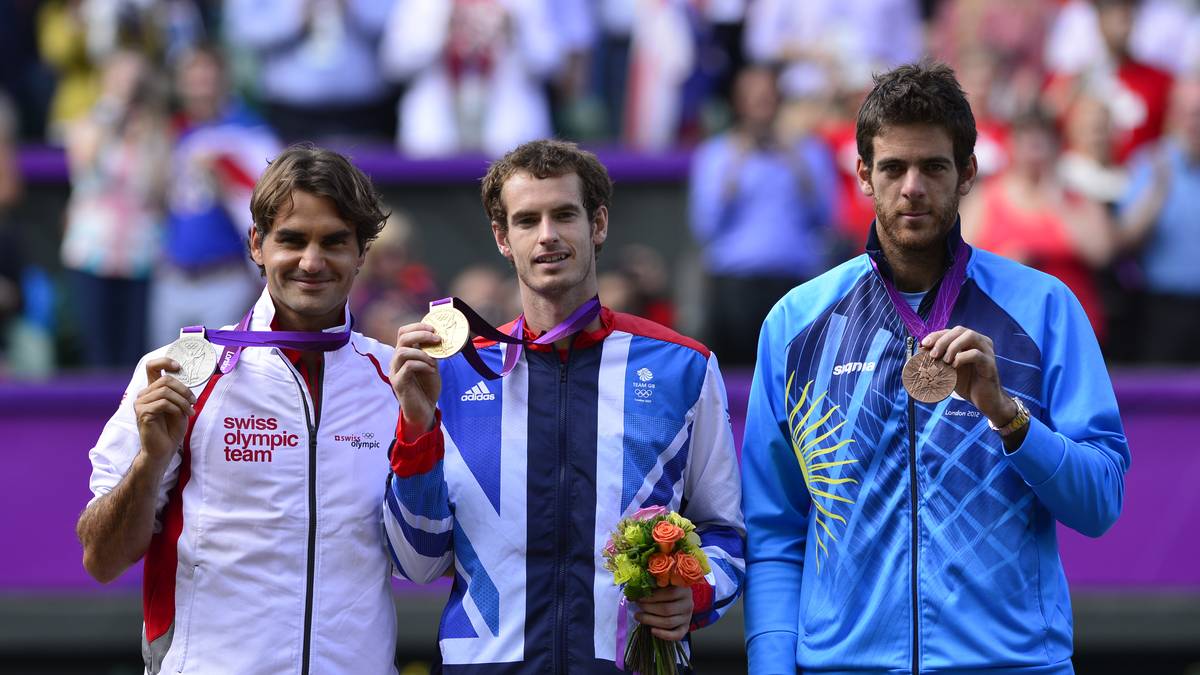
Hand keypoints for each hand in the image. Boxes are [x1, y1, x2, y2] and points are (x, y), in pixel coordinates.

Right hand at [135, 358, 195, 465]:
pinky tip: (183, 415)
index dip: (164, 361)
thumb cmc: (172, 428)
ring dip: (182, 400)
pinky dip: (176, 408)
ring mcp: (140, 404)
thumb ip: (179, 392)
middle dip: (184, 389)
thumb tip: (188, 377)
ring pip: (165, 391)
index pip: (151, 366)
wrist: (164, 449)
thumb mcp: (180, 406)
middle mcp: (143, 394)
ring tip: (190, 411)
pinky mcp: (142, 413)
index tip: (179, 366)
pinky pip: (163, 403)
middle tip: (193, 400)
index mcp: (152, 390)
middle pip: (165, 379)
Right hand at [389, 323, 442, 440]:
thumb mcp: (431, 365)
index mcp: (404, 354)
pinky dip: (422, 365)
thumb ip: (432, 352)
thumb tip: (440, 336)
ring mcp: (395, 371)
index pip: (403, 332)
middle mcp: (396, 360)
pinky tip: (431, 370)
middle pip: (402, 337)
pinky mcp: (398, 383)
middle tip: (437, 338)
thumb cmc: (427, 388)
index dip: (418, 326)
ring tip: (434, 361)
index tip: (435, 328)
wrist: (425, 410)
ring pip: (402, 351)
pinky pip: (408, 367)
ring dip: (422, 353)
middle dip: (421, 334)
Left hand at [634, 585, 692, 641]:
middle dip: (648, 608)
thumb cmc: (667, 589)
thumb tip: (635, 590)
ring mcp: (687, 617)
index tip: (639, 597)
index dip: (652, 597)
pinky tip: (651, 630)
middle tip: (637, 606)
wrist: (680, 599)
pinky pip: (676, 635)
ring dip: (651, 621)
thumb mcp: (663, 584)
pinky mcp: (685, 628)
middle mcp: (688, 604)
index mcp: (684, 590)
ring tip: (638, 617)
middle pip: (667, 610)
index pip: (669, 594)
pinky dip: (664, 635)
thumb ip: (653, 585)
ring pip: (669, 622)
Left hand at [921, 326, 1015, 426]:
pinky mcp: (990, 363)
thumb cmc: (967, 382)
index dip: (936, 335)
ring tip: (945, 360)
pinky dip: (962, 358)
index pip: (951, 331)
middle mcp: (980, 342)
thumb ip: (939, 358)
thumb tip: (921, 349)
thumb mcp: (949, 368)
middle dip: (942, 340)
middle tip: (933, 354)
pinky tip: (954, 367)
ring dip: (953, 346)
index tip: (924, 344)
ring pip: (970, 336)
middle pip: (960, 330)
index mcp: (970, 341)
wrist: (984, 400)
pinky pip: (976, 354)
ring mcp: (987, 351)